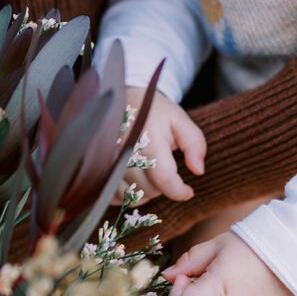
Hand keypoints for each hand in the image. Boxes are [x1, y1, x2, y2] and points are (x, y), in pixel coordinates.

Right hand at [119, 87, 206, 202]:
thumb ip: (194, 144)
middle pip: (149, 191)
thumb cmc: (155, 111)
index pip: (164, 179)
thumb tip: (198, 170)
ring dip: (145, 192)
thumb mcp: (180, 120)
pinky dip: (126, 194)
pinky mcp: (98, 168)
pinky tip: (134, 180)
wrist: (124, 99)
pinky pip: (114, 195)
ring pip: (131, 196)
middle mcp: (125, 153)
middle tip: (166, 171)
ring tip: (151, 175)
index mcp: (148, 141)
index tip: (188, 191)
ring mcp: (108, 162)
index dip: (179, 191)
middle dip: (163, 187)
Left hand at [162, 231, 295, 295]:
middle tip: (202, 277)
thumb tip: (167, 276)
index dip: (177, 293)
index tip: (186, 276)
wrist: (292, 261)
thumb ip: (188, 262)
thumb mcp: (217, 246)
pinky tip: (231, 295)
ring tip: (221, 284)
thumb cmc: (253, 248)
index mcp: (221, 291)